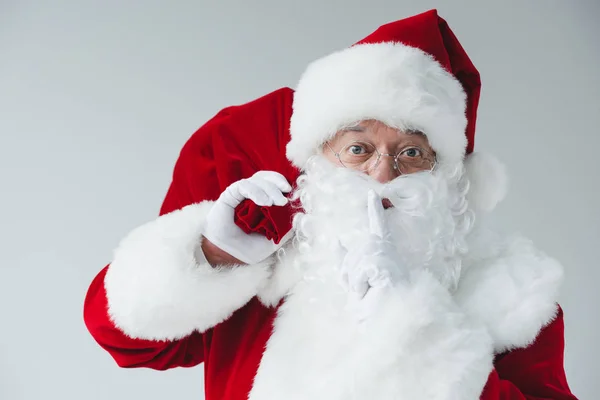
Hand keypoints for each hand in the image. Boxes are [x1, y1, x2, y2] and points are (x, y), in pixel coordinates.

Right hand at [203, 171, 293, 264]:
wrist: (226, 256)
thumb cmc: (248, 248)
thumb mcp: (274, 240)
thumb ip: (286, 229)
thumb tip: (300, 216)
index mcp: (261, 201)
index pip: (274, 184)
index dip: (283, 185)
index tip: (293, 194)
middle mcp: (250, 194)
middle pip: (267, 178)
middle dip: (278, 185)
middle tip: (285, 200)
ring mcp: (239, 193)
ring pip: (257, 180)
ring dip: (269, 189)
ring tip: (275, 203)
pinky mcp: (229, 195)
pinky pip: (244, 186)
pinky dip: (256, 192)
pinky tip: (264, 202)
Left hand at [338, 190, 407, 320]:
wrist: (396, 318)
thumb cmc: (379, 304)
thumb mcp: (358, 280)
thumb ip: (347, 261)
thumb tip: (337, 241)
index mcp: (383, 250)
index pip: (377, 224)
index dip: (374, 209)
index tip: (372, 193)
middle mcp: (385, 248)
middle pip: (350, 256)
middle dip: (350, 276)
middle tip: (366, 290)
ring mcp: (383, 253)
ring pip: (351, 266)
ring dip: (356, 285)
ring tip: (372, 292)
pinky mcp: (380, 262)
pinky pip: (356, 275)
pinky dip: (359, 288)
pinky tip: (373, 291)